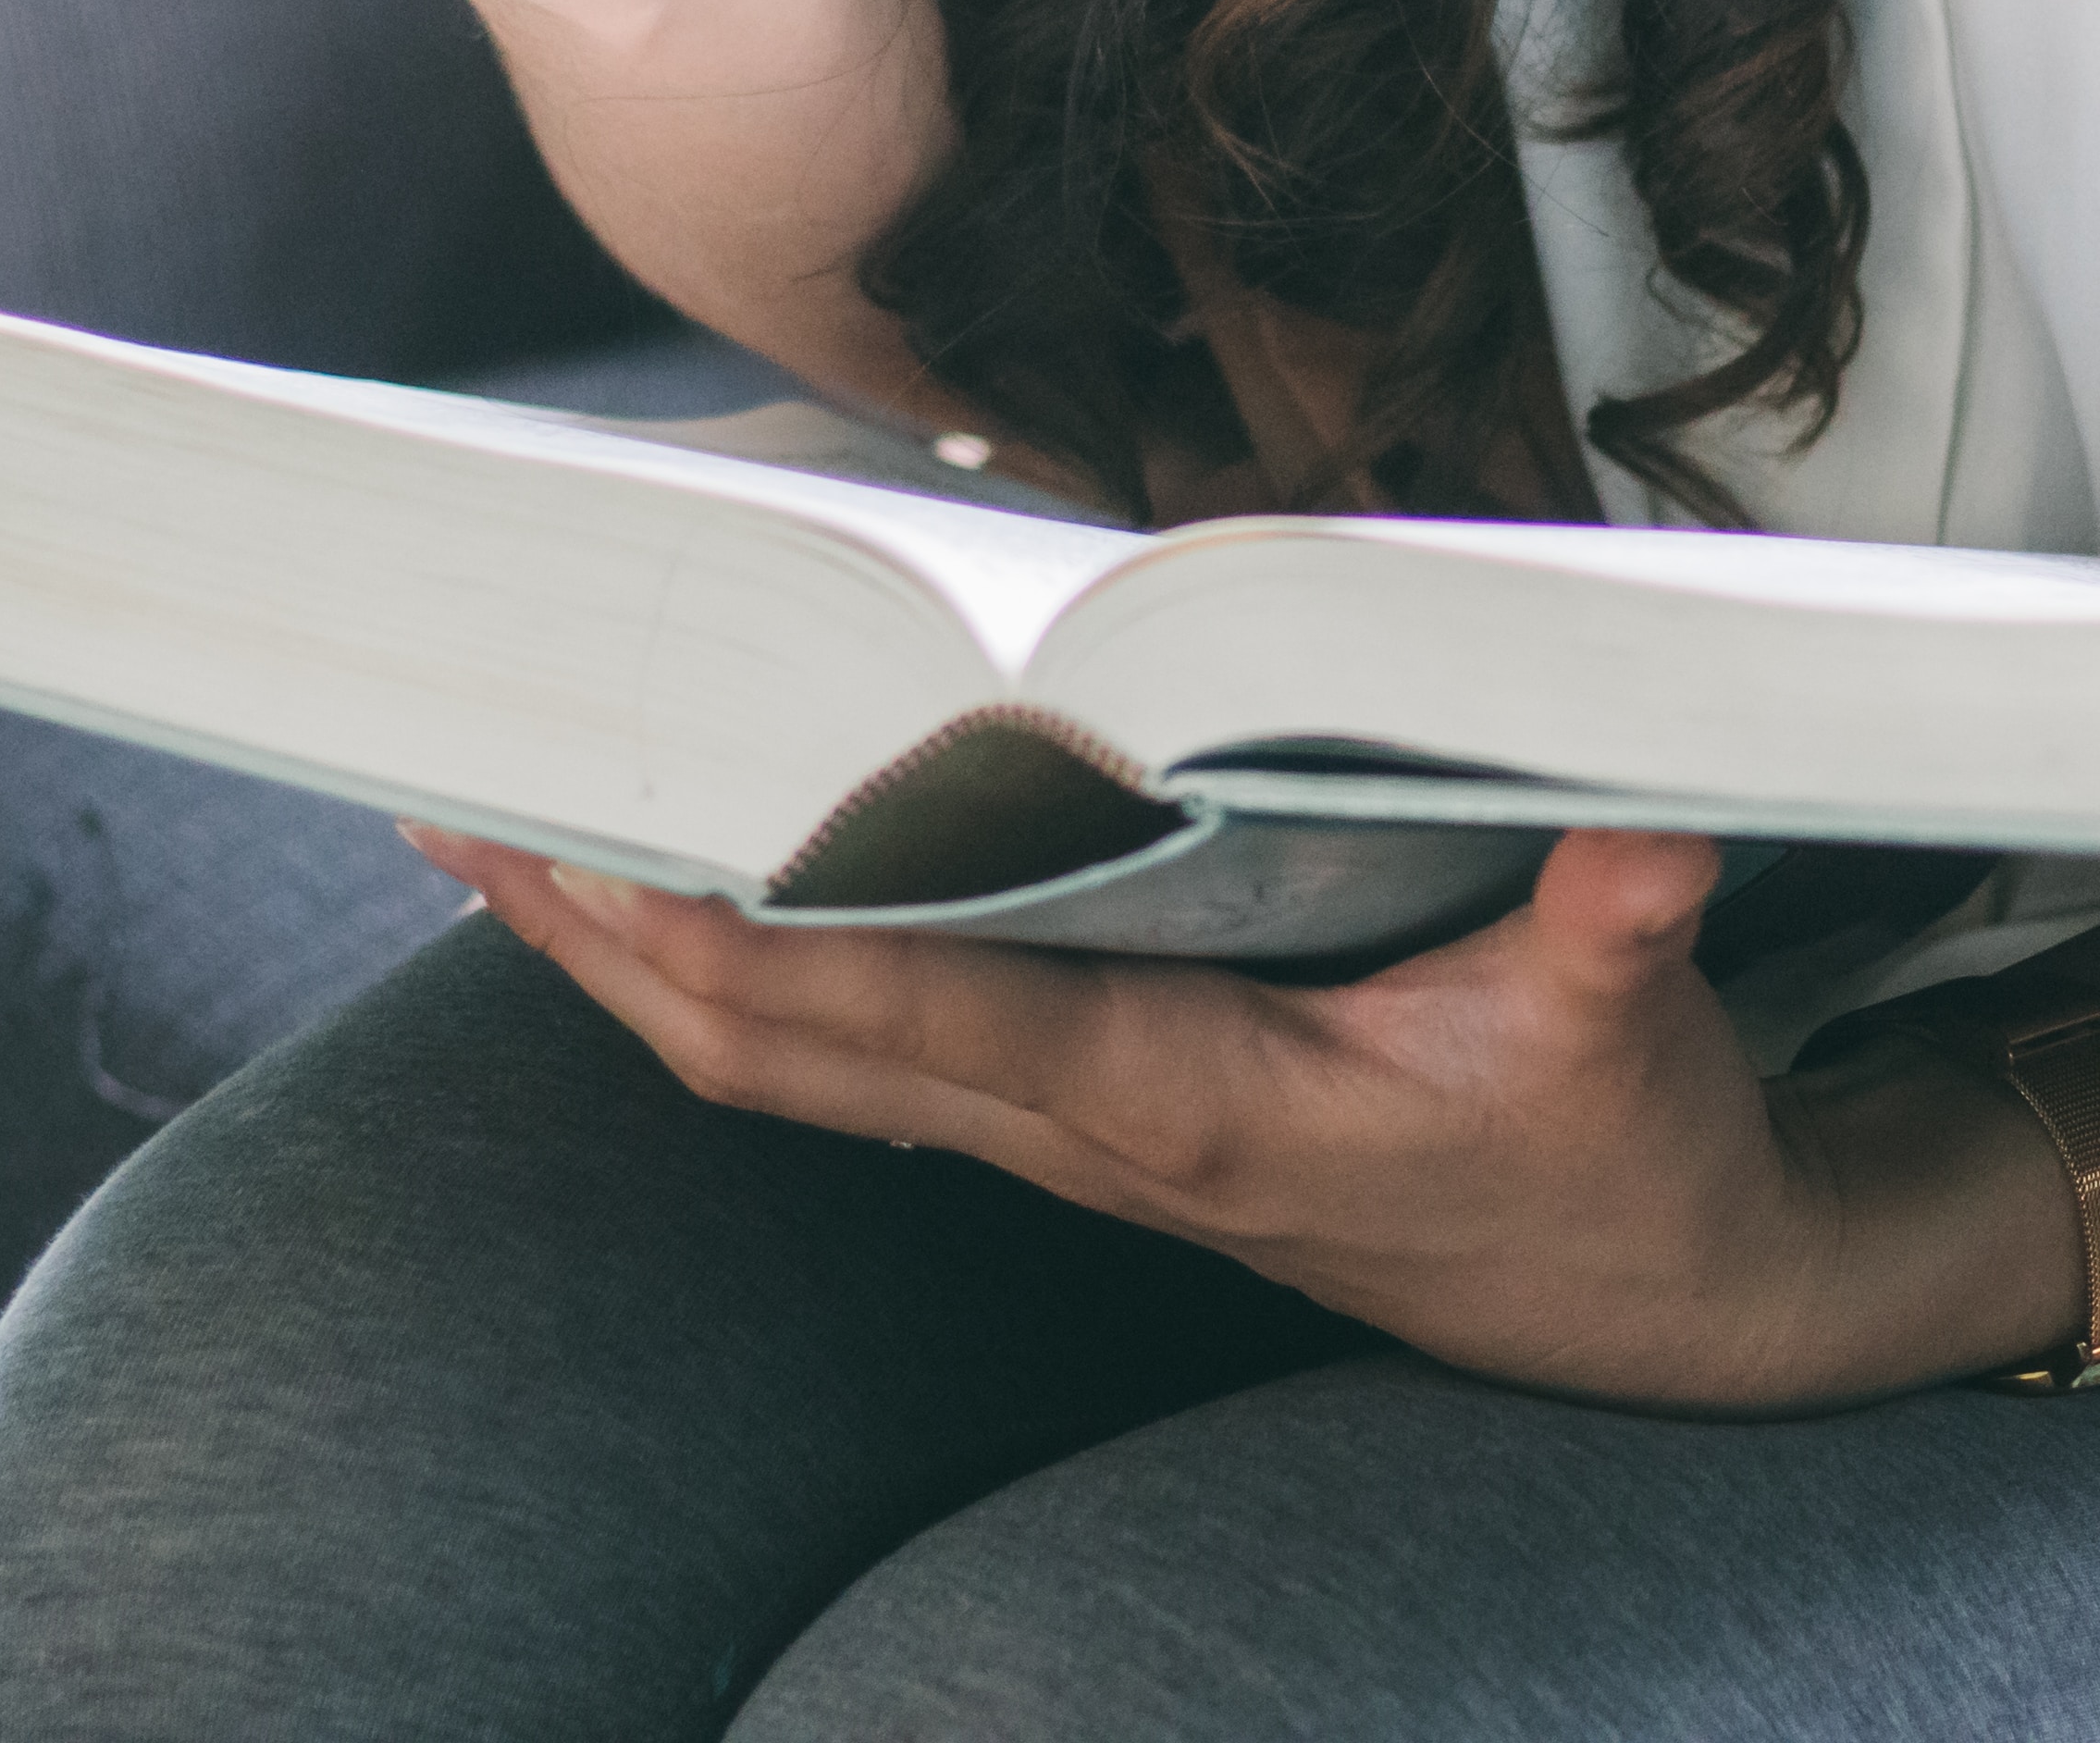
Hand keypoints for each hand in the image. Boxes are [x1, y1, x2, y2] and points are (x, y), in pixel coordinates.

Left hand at [401, 825, 2083, 1413]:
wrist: (1643, 1304)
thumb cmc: (1617, 1159)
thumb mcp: (1629, 1032)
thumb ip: (1621, 922)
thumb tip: (1644, 831)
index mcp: (1189, 1099)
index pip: (929, 1014)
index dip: (762, 940)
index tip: (619, 847)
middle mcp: (1089, 1130)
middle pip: (784, 1046)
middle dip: (609, 934)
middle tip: (454, 796)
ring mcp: (1067, 1139)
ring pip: (788, 1061)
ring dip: (626, 959)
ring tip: (485, 829)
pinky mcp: (1080, 1121)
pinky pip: (852, 1053)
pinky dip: (726, 974)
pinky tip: (661, 895)